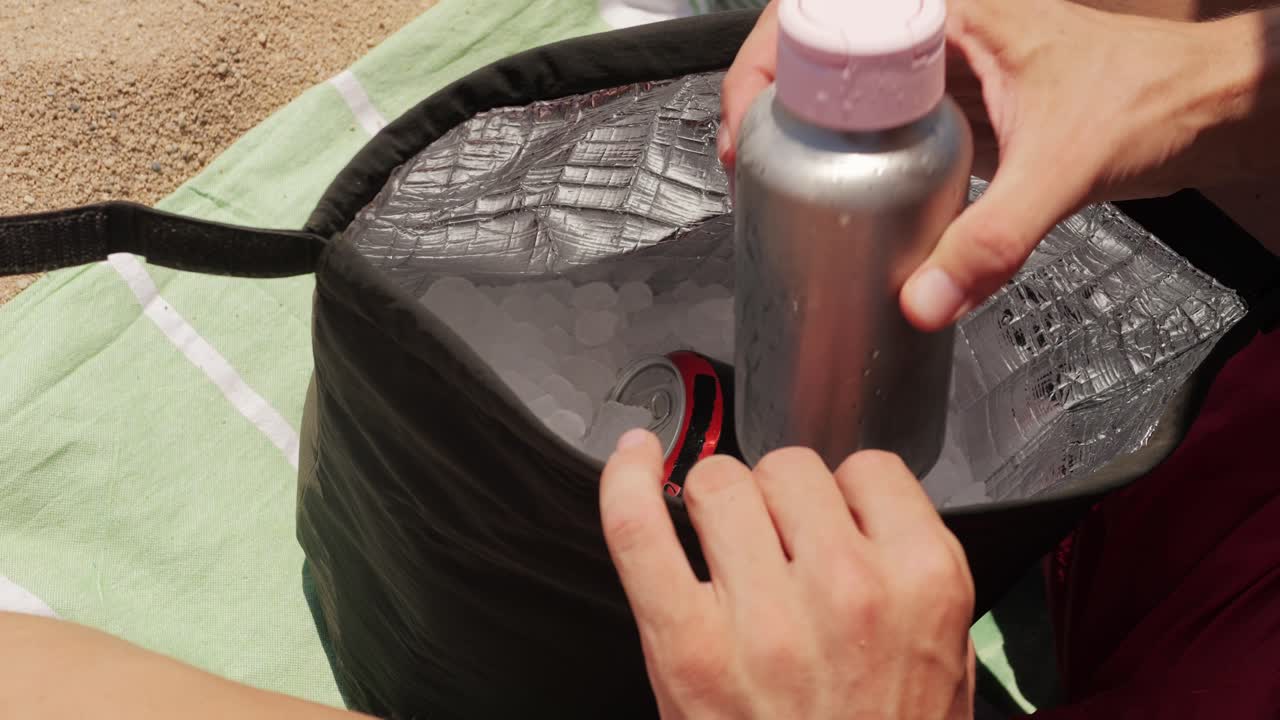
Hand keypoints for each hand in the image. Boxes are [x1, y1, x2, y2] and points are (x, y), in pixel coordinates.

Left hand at [599, 431, 974, 718]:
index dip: (844, 496)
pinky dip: (627, 483)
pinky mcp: (686, 643)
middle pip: (788, 469)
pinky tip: (635, 460)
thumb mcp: (942, 656)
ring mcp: (762, 615)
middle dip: (780, 503)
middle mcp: (847, 587)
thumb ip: (906, 566)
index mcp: (922, 583)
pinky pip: (641, 527)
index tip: (830, 524)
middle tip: (779, 558)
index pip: (868, 470)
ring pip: (720, 481)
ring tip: (729, 558)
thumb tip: (847, 498)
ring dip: (720, 506)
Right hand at [721, 0, 1258, 330]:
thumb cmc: (1154, 97)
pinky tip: (843, 192)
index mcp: (951, 8)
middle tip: (752, 158)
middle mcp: (939, 29)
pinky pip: (886, 121)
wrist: (1206, 112)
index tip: (752, 125)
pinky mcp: (960, 106)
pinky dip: (855, 152)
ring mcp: (946, 67)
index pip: (826, 11)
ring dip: (809, 125)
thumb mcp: (1062, 164)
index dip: (768, 62)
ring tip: (778, 177)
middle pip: (822, 47)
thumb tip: (924, 301)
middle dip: (774, 97)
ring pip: (849, 84)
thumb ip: (993, 239)